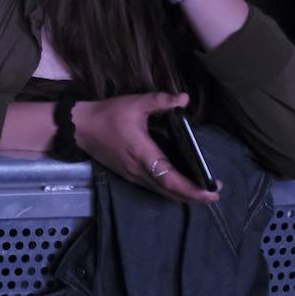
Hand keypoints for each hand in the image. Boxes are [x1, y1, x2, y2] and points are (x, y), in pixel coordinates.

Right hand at [72, 91, 220, 203]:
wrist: (80, 127)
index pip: (172, 180)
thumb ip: (160, 101)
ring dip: (183, 196)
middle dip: (194, 197)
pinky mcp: (128, 175)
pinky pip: (154, 188)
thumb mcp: (134, 103)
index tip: (212, 191)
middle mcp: (139, 171)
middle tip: (215, 193)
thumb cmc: (108, 115)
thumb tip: (184, 98)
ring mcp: (133, 176)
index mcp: (144, 155)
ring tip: (202, 191)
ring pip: (162, 193)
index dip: (193, 189)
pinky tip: (179, 184)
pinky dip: (170, 191)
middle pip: (171, 193)